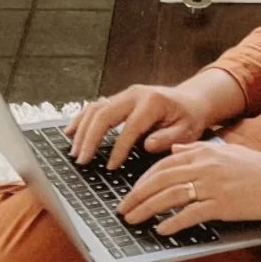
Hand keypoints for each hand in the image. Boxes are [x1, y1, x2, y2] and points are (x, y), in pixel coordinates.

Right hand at [65, 73, 241, 168]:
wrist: (191, 100)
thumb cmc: (189, 118)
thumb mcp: (187, 131)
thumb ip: (170, 138)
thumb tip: (148, 145)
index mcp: (153, 102)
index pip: (130, 127)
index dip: (118, 148)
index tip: (110, 167)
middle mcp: (135, 94)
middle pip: (105, 114)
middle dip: (90, 138)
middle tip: (82, 160)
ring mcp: (124, 95)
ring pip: (95, 109)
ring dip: (82, 130)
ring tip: (75, 152)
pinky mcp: (118, 98)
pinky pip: (94, 107)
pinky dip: (81, 119)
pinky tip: (70, 133)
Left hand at [115, 139, 260, 234]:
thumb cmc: (259, 170)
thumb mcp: (226, 152)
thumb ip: (198, 150)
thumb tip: (175, 150)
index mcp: (204, 153)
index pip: (163, 165)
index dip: (142, 179)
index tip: (131, 191)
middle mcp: (205, 167)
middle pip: (159, 180)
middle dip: (136, 195)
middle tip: (122, 208)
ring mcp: (213, 186)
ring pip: (169, 197)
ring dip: (146, 210)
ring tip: (133, 220)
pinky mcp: (222, 205)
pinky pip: (190, 214)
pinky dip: (172, 222)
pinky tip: (161, 229)